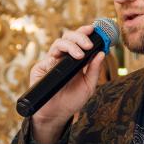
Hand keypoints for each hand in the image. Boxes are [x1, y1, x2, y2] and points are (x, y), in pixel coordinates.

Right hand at [30, 24, 104, 142]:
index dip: (85, 32)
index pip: (80, 40)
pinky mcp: (40, 68)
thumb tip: (102, 53)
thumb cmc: (72, 100)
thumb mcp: (89, 85)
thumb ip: (94, 70)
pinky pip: (48, 58)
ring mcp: (51, 61)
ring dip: (71, 46)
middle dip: (79, 37)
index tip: (94, 29)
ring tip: (80, 55)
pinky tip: (64, 64)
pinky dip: (57, 58)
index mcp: (75, 59)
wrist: (57, 114)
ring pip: (58, 43)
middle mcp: (63, 57)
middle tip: (88, 44)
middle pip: (69, 37)